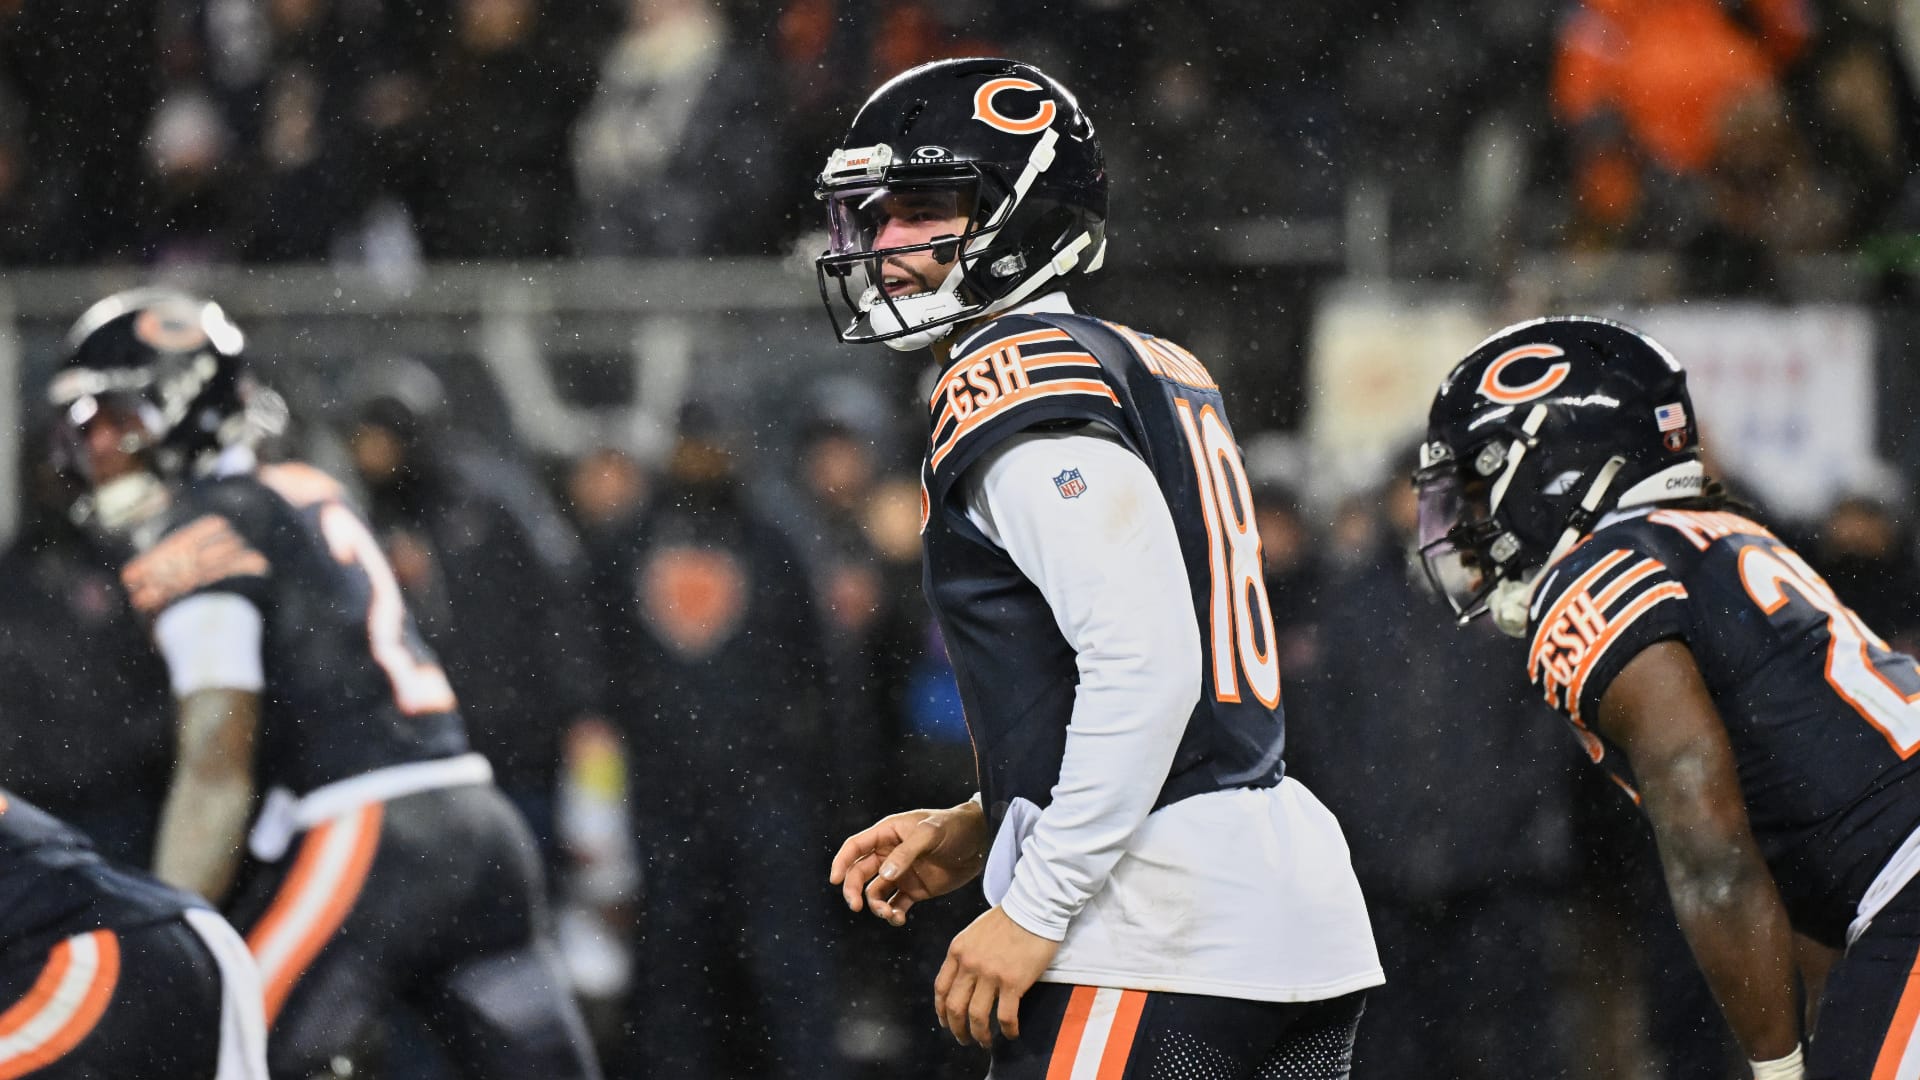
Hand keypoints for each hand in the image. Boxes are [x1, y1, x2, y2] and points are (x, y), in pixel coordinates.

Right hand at [829, 800, 987, 925]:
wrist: (980, 841)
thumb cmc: (953, 827)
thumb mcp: (930, 833)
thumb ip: (906, 853)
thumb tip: (885, 874)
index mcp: (887, 834)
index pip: (855, 847)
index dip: (841, 862)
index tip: (834, 880)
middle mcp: (889, 854)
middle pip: (859, 874)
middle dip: (854, 891)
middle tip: (856, 906)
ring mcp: (901, 873)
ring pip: (875, 893)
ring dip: (876, 907)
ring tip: (890, 915)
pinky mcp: (914, 890)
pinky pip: (895, 905)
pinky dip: (893, 914)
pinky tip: (899, 919)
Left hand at [934, 906, 1059, 1044]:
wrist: (1034, 907)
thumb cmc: (1008, 918)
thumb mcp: (975, 933)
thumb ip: (966, 954)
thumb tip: (964, 980)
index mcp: (957, 951)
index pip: (941, 988)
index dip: (941, 1011)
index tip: (946, 1023)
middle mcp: (969, 964)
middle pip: (954, 1007)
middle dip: (957, 1029)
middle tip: (964, 1039)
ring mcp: (990, 974)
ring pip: (977, 1016)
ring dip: (979, 1035)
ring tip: (985, 1042)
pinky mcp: (1013, 982)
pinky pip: (1005, 1016)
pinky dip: (1007, 1030)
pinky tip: (1011, 1034)